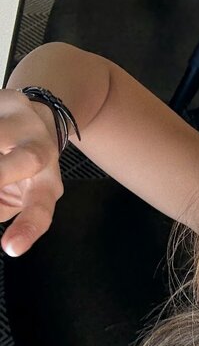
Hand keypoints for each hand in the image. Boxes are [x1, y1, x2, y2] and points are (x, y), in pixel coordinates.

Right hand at [0, 89, 64, 256]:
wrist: (35, 115)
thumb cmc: (22, 168)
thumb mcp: (18, 195)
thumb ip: (2, 205)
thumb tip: (2, 222)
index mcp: (47, 180)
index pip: (41, 209)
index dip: (28, 228)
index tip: (10, 248)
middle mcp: (41, 148)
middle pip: (28, 159)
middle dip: (3, 171)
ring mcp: (21, 119)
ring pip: (2, 133)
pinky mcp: (3, 98)